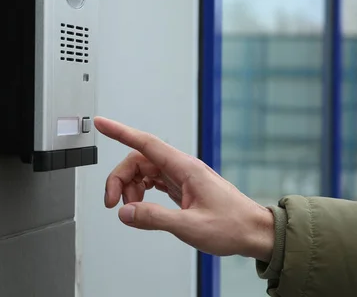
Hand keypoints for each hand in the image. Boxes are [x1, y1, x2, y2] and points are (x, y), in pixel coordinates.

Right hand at [94, 116, 274, 261]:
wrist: (254, 232)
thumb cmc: (232, 226)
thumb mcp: (190, 226)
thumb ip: (155, 218)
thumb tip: (126, 213)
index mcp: (185, 168)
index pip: (145, 143)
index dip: (120, 132)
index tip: (102, 123)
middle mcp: (182, 168)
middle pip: (139, 160)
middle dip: (120, 178)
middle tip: (113, 203)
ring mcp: (182, 177)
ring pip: (144, 171)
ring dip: (130, 188)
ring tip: (132, 210)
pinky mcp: (183, 187)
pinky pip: (153, 182)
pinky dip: (141, 192)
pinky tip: (142, 207)